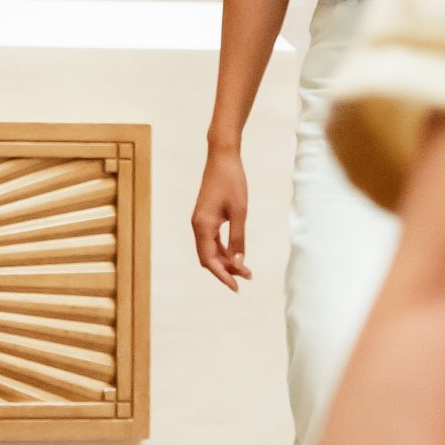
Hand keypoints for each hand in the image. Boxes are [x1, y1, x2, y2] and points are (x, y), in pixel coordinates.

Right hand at [190, 141, 251, 291]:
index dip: (223, 276)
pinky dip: (223, 249)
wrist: (223, 157)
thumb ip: (238, 239)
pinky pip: (212, 240)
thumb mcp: (239, 212)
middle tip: (247, 277)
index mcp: (203, 226)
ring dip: (226, 260)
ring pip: (210, 250)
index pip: (209, 260)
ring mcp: (200, 221)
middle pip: (208, 258)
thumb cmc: (232, 182)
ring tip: (245, 269)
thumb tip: (239, 262)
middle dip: (226, 270)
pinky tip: (236, 253)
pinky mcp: (205, 216)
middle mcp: (197, 226)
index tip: (237, 287)